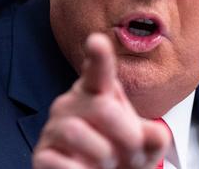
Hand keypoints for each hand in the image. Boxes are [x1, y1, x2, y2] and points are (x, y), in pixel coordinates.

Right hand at [32, 33, 170, 168]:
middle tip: (133, 152)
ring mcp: (54, 128)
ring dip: (101, 155)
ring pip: (75, 132)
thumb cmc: (123, 158)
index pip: (98, 71)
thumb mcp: (146, 148)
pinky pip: (57, 160)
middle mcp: (72, 104)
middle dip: (126, 135)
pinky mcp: (42, 155)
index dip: (98, 57)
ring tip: (106, 164)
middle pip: (101, 108)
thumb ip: (155, 138)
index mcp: (99, 92)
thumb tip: (156, 134)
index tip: (97, 41)